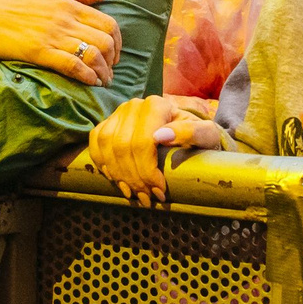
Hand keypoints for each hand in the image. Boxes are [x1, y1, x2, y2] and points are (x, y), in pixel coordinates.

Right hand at [0, 0, 121, 86]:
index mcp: (69, 4)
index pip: (109, 23)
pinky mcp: (40, 52)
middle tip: (109, 71)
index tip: (114, 54)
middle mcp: (65, 20)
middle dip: (113, 60)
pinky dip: (86, 76)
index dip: (118, 42)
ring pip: (92, 55)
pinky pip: (72, 66)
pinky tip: (89, 82)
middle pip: (105, 41)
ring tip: (102, 81)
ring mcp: (53, 36)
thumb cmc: (13, 4)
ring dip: (103, 72)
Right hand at [87, 94, 220, 206]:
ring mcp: (118, 113)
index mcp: (157, 105)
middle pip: (123, 147)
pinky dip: (102, 163)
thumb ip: (191, 132)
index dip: (147, 172)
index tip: (159, 192)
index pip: (142, 142)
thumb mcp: (206, 135)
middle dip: (133, 178)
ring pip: (107, 146)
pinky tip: (116, 179)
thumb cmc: (199, 138)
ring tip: (133, 193)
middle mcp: (134, 106)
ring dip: (117, 175)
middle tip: (147, 198)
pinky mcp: (108, 122)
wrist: (188, 135)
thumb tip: (161, 136)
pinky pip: (95, 142)